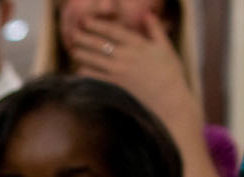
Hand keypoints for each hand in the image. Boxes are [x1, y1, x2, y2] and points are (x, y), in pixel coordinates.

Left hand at [66, 11, 203, 136]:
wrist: (169, 96)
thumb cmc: (170, 70)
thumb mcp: (165, 46)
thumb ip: (155, 28)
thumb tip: (147, 13)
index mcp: (139, 44)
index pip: (114, 32)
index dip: (98, 26)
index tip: (86, 21)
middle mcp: (127, 56)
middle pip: (102, 44)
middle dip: (86, 38)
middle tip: (73, 33)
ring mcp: (121, 71)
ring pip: (98, 60)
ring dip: (84, 54)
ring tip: (73, 49)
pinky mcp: (119, 84)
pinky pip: (100, 77)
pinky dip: (89, 73)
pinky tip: (79, 70)